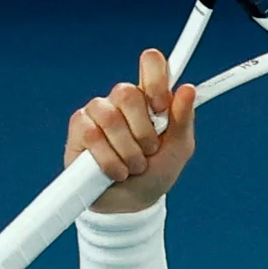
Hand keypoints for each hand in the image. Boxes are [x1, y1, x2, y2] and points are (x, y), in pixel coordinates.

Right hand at [65, 49, 198, 213]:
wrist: (131, 204)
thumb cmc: (156, 173)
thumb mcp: (178, 150)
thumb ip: (183, 120)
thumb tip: (188, 89)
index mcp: (151, 99)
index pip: (152, 64)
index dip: (156, 78)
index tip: (161, 107)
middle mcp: (123, 101)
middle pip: (128, 92)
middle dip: (143, 131)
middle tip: (148, 150)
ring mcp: (98, 112)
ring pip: (109, 117)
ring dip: (127, 150)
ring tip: (133, 166)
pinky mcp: (79, 128)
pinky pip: (91, 135)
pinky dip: (108, 160)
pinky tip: (115, 171)